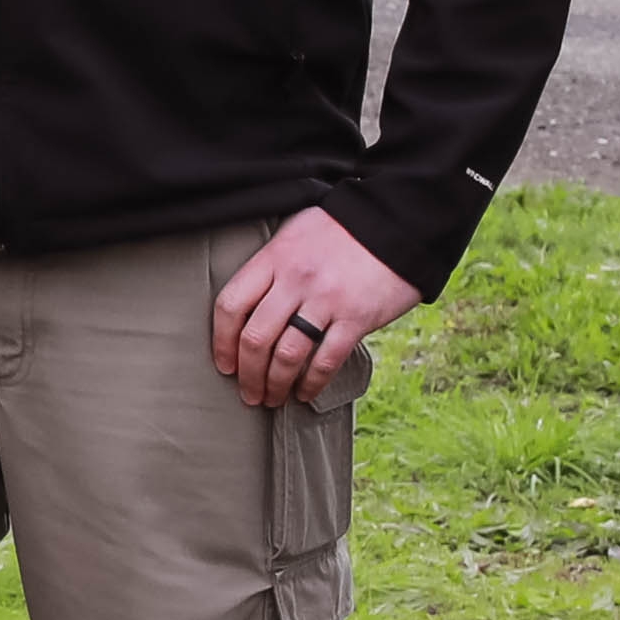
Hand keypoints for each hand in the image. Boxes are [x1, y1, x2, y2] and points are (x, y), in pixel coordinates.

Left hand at [210, 207, 423, 409]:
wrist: (397, 220)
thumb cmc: (341, 228)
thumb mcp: (295, 234)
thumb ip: (271, 266)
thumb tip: (251, 304)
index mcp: (273, 259)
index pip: (230, 306)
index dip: (221, 342)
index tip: (224, 364)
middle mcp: (294, 281)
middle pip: (255, 338)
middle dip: (247, 374)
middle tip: (248, 393)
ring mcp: (325, 300)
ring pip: (286, 355)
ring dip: (275, 384)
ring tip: (272, 398)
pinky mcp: (356, 317)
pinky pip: (326, 360)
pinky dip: (311, 383)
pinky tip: (305, 393)